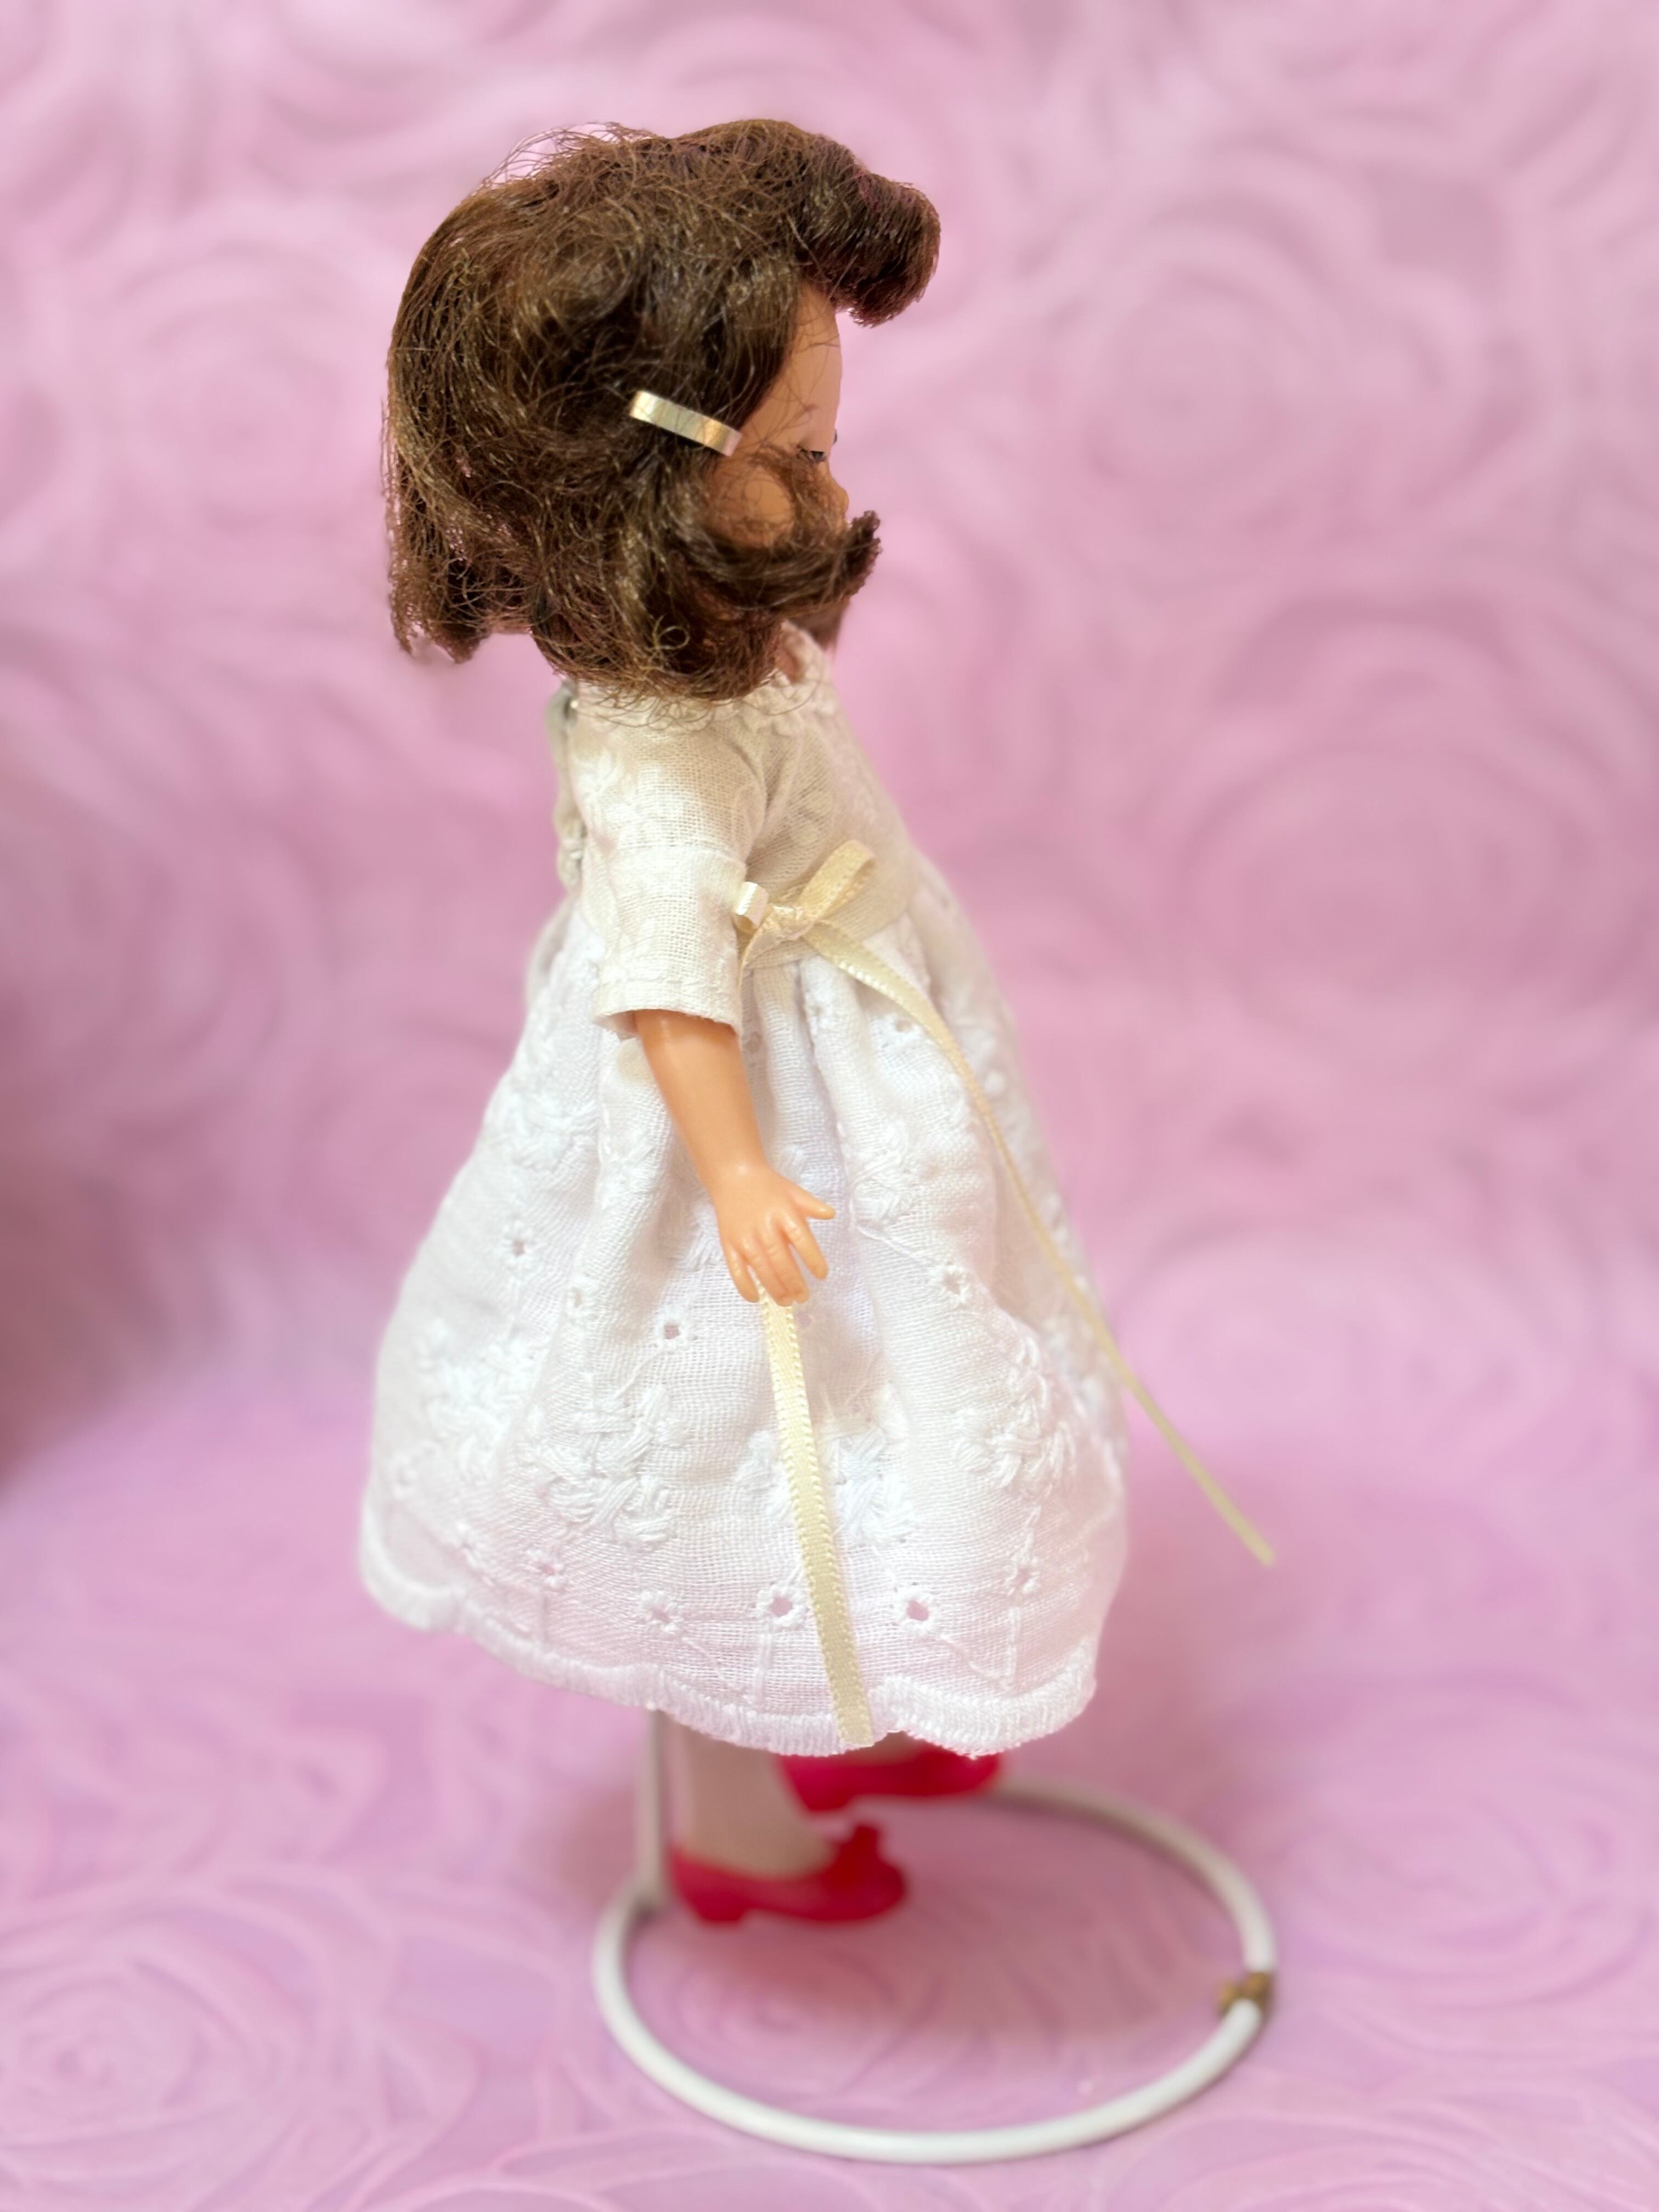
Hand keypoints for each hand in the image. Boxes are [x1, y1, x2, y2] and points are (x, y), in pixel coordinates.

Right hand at [711, 1161, 833, 1304]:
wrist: (733, 1177)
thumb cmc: (768, 1186)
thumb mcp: (793, 1191)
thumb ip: (812, 1205)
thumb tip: (831, 1214)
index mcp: (783, 1213)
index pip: (802, 1240)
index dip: (813, 1260)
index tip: (822, 1275)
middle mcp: (764, 1227)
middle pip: (781, 1261)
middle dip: (794, 1283)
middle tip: (803, 1296)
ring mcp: (745, 1238)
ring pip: (761, 1269)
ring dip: (775, 1289)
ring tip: (787, 1301)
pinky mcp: (728, 1244)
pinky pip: (736, 1270)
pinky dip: (745, 1286)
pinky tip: (756, 1298)